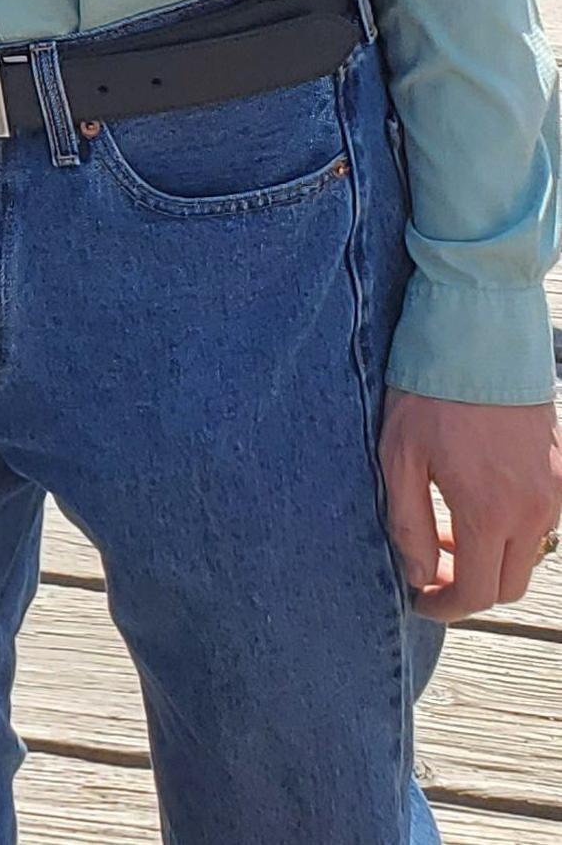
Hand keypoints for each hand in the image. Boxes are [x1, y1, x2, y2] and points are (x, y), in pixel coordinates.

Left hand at [382, 389, 561, 617]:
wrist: (479, 338)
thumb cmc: (430, 393)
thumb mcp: (399, 456)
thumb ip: (407, 522)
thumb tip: (416, 574)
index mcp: (489, 513)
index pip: (478, 592)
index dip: (446, 607)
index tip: (420, 601)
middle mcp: (532, 512)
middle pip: (509, 584)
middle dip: (468, 586)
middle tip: (429, 560)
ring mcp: (554, 493)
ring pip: (527, 555)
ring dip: (490, 555)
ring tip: (446, 521)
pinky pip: (541, 523)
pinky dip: (510, 528)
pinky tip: (477, 497)